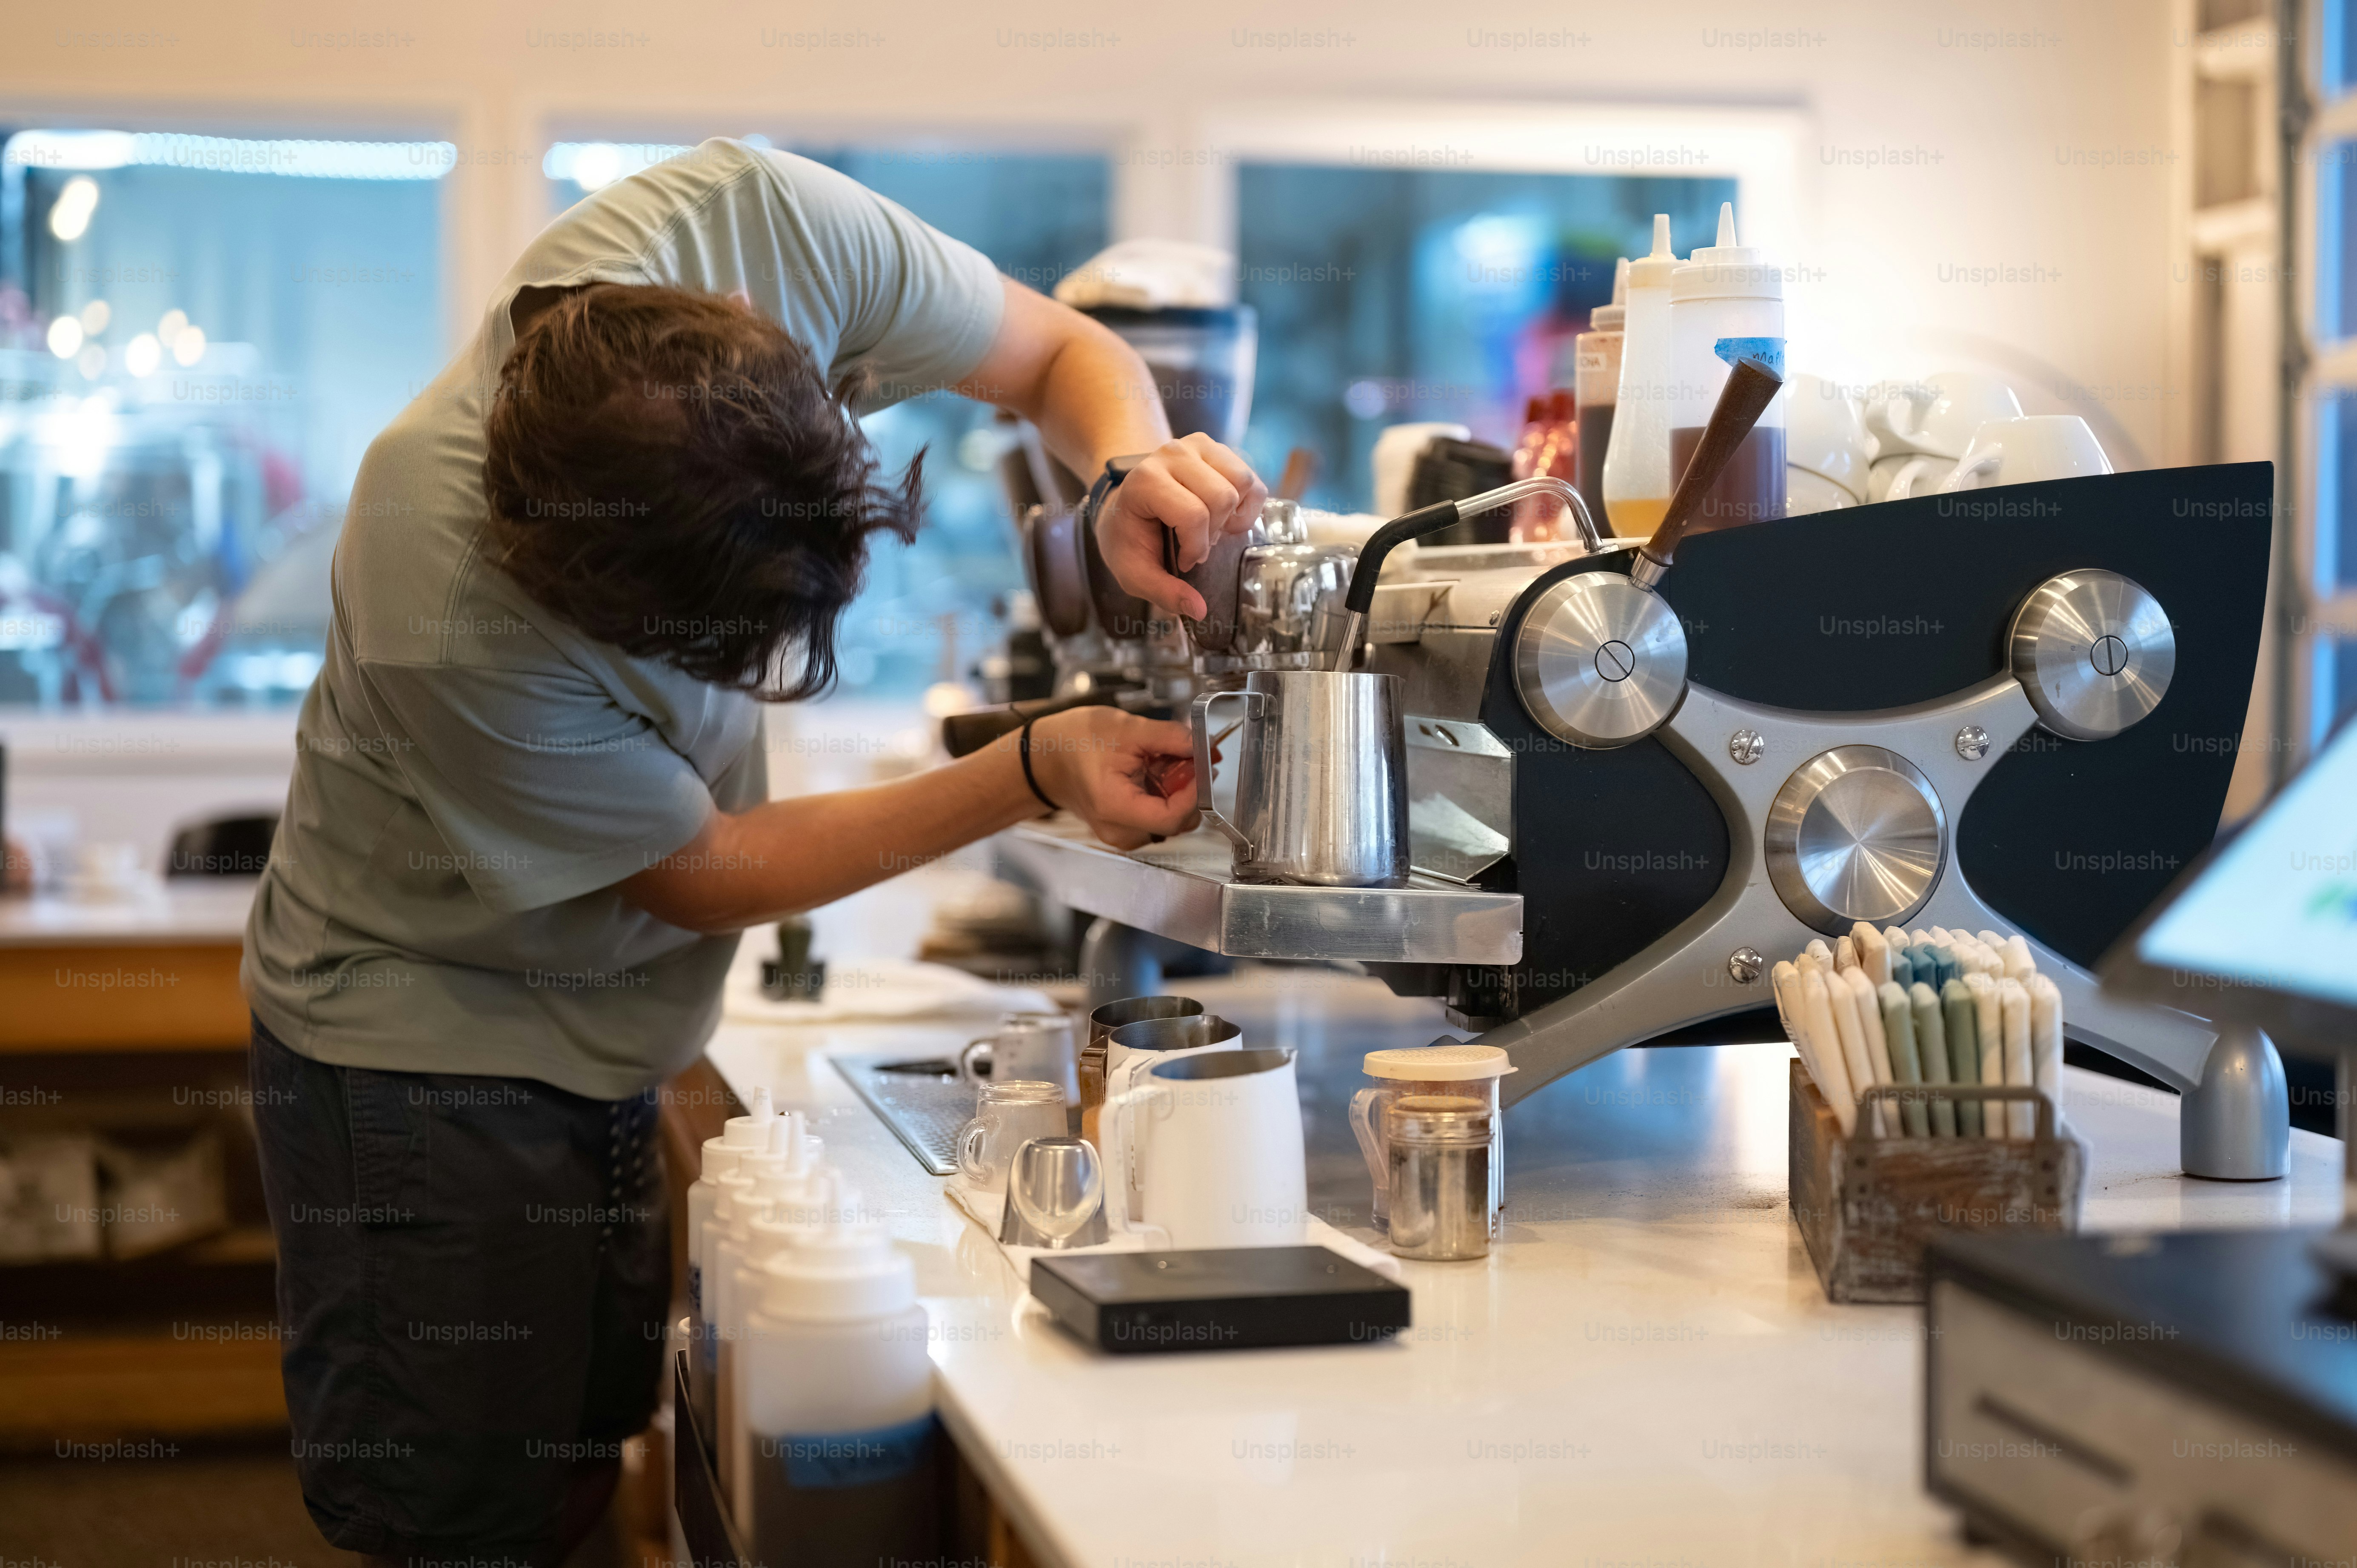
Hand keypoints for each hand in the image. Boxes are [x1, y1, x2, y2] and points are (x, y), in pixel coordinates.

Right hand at [1028, 707, 1200, 849]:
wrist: (1043, 759)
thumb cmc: (1074, 742)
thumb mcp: (1126, 728)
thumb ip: (1170, 737)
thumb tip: (1204, 745)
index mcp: (1116, 808)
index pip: (1173, 817)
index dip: (1196, 792)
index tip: (1204, 764)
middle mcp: (1120, 831)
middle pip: (1177, 822)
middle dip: (1190, 788)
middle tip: (1188, 755)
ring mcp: (1122, 834)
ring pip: (1171, 820)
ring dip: (1179, 791)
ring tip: (1165, 759)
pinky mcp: (1125, 828)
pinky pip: (1157, 817)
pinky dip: (1165, 795)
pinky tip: (1155, 771)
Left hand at [1095, 434, 1267, 617]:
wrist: (1124, 502)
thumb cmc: (1128, 537)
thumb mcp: (1133, 572)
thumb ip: (1162, 592)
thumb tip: (1199, 610)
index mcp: (1146, 481)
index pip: (1193, 514)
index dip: (1195, 546)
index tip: (1183, 559)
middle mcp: (1173, 454)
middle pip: (1222, 497)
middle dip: (1215, 531)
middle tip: (1197, 543)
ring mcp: (1197, 446)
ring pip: (1243, 482)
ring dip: (1234, 515)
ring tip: (1212, 528)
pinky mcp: (1216, 449)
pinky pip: (1251, 478)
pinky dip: (1247, 504)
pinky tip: (1225, 517)